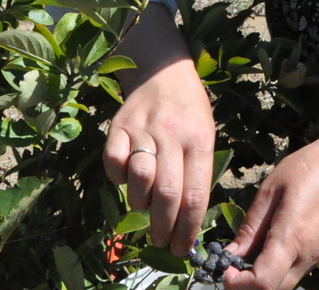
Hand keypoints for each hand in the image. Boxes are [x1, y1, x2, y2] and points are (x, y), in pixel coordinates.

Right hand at [103, 3, 215, 254]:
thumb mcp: (205, 134)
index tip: (183, 248)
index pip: (195, 194)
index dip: (188, 228)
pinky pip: (113, 162)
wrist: (162, 70)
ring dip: (141, 203)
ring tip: (145, 207)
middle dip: (164, 227)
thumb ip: (197, 172)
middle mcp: (171, 135)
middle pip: (167, 193)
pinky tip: (126, 178)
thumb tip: (188, 219)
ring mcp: (143, 130)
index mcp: (199, 140)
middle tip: (163, 241)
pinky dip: (118, 178)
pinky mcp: (118, 127)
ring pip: (139, 179)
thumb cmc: (189, 110)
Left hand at [223, 81, 318, 289]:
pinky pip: (295, 273)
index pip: (264, 283)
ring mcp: (317, 256)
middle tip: (232, 266)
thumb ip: (252, 226)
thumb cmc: (307, 168)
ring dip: (263, 280)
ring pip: (285, 285)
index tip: (226, 268)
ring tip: (246, 258)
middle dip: (247, 286)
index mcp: (292, 237)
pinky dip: (277, 271)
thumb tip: (231, 253)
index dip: (239, 284)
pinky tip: (266, 250)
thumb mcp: (271, 189)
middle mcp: (306, 255)